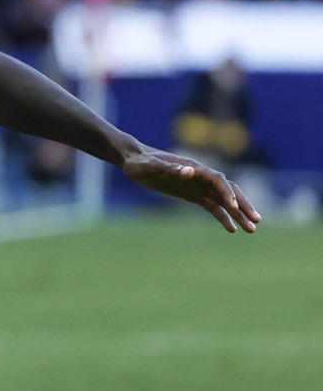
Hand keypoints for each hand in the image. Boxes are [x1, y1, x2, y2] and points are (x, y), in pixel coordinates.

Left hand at [120, 145, 260, 232]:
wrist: (134, 160)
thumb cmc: (140, 162)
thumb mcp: (151, 166)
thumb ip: (169, 169)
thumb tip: (190, 170)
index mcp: (194, 168)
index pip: (218, 180)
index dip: (227, 192)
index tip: (233, 207)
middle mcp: (201, 176)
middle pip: (229, 190)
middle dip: (243, 205)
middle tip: (257, 221)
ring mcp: (198, 185)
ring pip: (224, 200)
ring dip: (239, 214)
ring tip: (251, 230)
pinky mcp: (193, 194)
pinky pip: (213, 206)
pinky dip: (223, 217)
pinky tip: (232, 229)